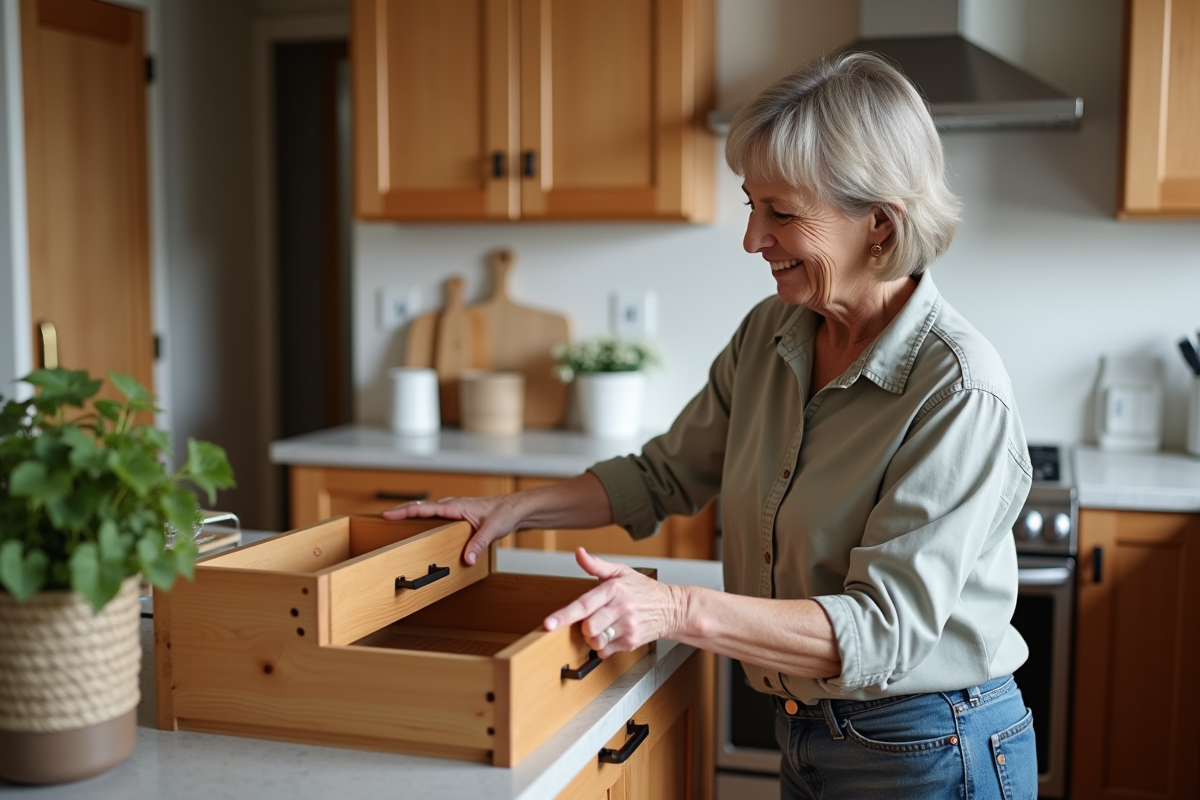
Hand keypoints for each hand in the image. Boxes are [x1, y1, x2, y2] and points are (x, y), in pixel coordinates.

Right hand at [381, 495, 519, 565]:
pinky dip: (425, 519)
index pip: (425, 508)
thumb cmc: (506, 514)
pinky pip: (437, 516)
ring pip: (429, 510)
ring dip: (413, 514)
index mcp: (456, 506)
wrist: (518, 510)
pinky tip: (423, 527)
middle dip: (403, 511)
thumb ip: (478, 544)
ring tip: (397, 522)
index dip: (405, 511)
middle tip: (385, 518)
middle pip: (422, 507)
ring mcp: (456, 510)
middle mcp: (454, 506)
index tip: (388, 514)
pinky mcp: (460, 516)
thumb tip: (466, 558)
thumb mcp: (492, 530)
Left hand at [543, 548, 687, 657]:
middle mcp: (621, 609)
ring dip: (592, 637)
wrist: (672, 608)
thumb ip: (596, 565)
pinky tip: (612, 634)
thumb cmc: (643, 590)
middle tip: (591, 619)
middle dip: (584, 626)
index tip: (548, 624)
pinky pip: (605, 651)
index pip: (584, 604)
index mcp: (614, 589)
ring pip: (595, 641)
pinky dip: (603, 646)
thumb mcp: (621, 571)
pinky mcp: (631, 643)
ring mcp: (627, 627)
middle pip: (588, 627)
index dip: (564, 615)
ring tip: (602, 627)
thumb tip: (579, 553)